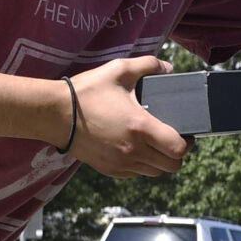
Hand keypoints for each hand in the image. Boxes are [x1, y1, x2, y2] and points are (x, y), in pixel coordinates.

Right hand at [65, 56, 185, 177]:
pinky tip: (136, 149)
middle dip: (176, 154)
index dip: (187, 143)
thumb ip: (148, 65)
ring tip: (154, 143)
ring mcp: (120, 163)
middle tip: (172, 138)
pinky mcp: (109, 169)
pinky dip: (142, 166)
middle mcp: (133, 151)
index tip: (185, 133)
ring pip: (154, 172)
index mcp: (140, 128)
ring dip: (159, 161)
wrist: (54, 114)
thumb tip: (168, 67)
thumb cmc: (86, 92)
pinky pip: (136, 174)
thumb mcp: (118, 70)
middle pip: (171, 166)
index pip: (178, 149)